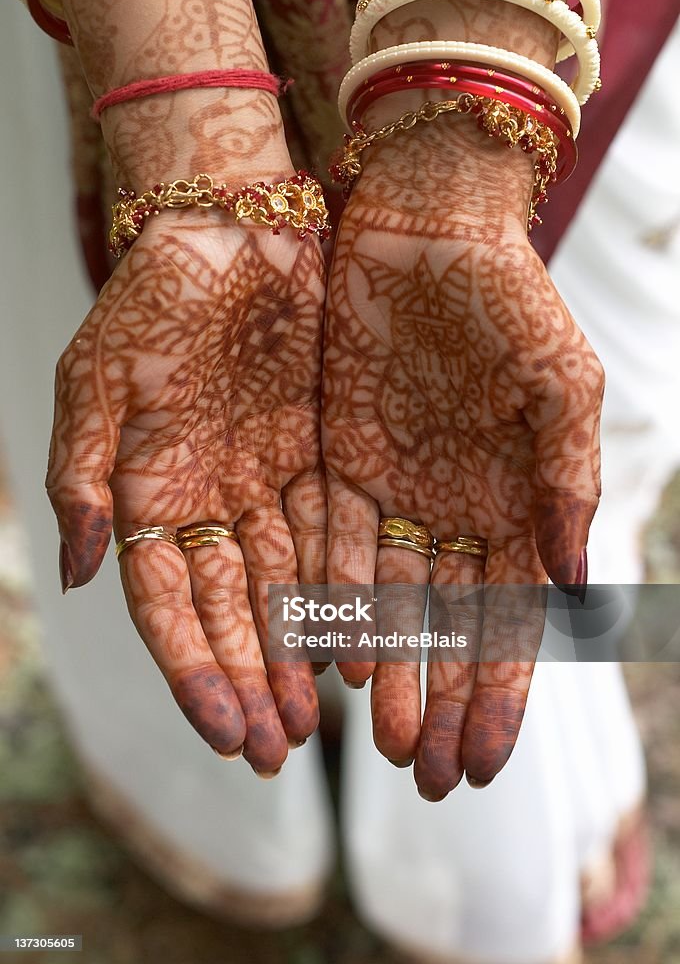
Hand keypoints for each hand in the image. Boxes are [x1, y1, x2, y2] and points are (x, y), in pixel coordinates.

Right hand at [46, 213, 325, 774]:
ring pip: (285, 585)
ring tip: (321, 716)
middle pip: (230, 610)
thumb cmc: (155, 298)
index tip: (228, 733)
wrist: (232, 228)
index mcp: (147, 494)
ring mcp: (265, 482)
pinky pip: (334, 533)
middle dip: (251, 680)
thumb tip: (85, 575)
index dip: (195, 671)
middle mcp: (207, 501)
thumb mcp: (99, 383)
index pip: (167, 605)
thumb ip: (85, 478)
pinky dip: (345, 587)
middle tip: (280, 750)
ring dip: (300, 651)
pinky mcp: (318, 455)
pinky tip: (362, 639)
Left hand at [322, 119, 602, 798]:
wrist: (425, 228)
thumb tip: (572, 587)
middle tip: (428, 778)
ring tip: (383, 740)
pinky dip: (339, 605)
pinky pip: (338, 549)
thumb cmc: (506, 298)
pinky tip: (337, 659)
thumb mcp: (559, 386)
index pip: (513, 620)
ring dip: (392, 671)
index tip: (487, 763)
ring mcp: (398, 493)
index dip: (503, 694)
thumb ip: (566, 482)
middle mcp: (458, 510)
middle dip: (443, 702)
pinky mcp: (340, 465)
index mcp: (520, 502)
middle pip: (450, 629)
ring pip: (392, 603)